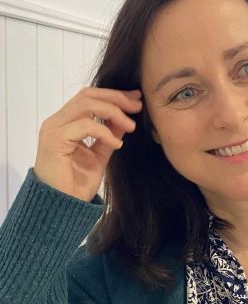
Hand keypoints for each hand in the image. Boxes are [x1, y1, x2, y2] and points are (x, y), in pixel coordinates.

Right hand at [34, 87, 142, 201]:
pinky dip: (105, 132)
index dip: (114, 95)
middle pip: (88, 95)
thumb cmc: (76, 185)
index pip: (89, 97)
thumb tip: (125, 120)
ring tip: (131, 126)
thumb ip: (109, 136)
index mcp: (64, 123)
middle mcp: (56, 122)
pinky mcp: (55, 140)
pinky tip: (117, 144)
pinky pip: (85, 126)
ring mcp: (53, 129)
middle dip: (116, 97)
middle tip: (138, 105)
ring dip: (114, 112)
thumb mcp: (99, 155)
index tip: (136, 99)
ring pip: (86, 104)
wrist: (62, 208)